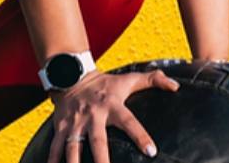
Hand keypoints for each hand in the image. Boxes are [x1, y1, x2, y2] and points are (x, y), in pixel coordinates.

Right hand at [48, 69, 179, 162]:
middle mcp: (93, 115)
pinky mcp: (61, 127)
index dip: (140, 135)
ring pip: (73, 147)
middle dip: (102, 160)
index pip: (130, 121)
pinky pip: (55, 147)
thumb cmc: (105, 84)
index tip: (151, 151)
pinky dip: (53, 160)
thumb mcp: (128, 79)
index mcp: (112, 105)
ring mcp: (75, 122)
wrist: (72, 75)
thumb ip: (153, 80)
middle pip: (98, 141)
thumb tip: (176, 86)